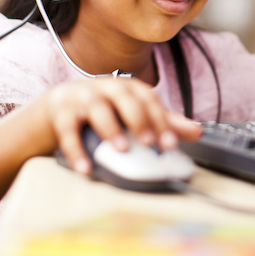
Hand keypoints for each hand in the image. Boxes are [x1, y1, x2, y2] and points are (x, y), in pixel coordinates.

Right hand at [46, 77, 202, 174]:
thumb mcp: (132, 113)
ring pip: (97, 108)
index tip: (170, 142)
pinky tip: (85, 167)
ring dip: (111, 128)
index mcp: (126, 88)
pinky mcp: (60, 113)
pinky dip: (76, 149)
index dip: (161, 119)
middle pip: (124, 98)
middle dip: (139, 119)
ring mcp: (81, 98)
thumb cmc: (102, 110)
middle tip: (149, 142)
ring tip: (122, 149)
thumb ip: (163, 121)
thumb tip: (197, 131)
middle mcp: (105, 88)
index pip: (148, 99)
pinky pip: (67, 130)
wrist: (57, 108)